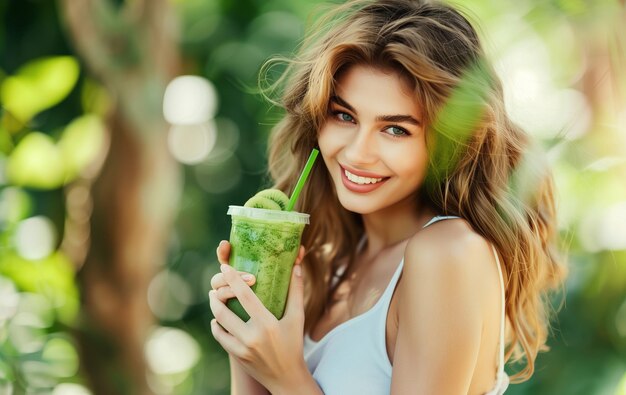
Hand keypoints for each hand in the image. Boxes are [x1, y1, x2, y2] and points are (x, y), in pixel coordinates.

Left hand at [209, 240, 308, 392]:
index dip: (233, 279)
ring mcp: (241, 349)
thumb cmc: (294, 344)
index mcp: (267, 324)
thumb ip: (296, 291)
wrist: (287, 378)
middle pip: (223, 311)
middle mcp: (252, 337)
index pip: (245, 296)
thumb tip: (296, 266)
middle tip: (215, 287)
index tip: (225, 267)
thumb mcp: (297, 318)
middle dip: (216, 296)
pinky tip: (217, 320)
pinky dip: (216, 326)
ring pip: (218, 324)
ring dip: (214, 309)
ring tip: (215, 299)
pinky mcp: (236, 357)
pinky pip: (220, 337)